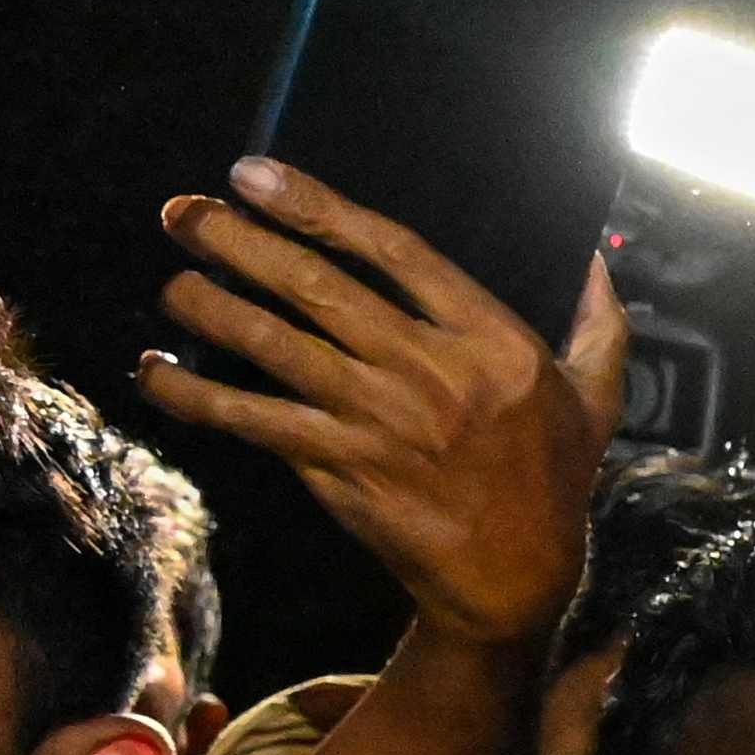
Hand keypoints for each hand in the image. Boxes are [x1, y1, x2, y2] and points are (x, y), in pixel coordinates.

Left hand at [139, 158, 625, 645]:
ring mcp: (377, 421)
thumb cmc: (555, 481)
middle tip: (183, 212)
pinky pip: (254, 420)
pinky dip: (197, 395)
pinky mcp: (339, 467)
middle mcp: (428, 372)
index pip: (394, 251)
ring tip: (171, 279)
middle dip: (240, 242)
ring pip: (275, 347)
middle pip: (318, 288)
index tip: (257, 175)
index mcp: (491, 341)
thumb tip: (599, 264)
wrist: (516, 579)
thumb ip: (600, 326)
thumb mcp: (597, 399)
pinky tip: (154, 372)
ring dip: (211, 307)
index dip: (318, 207)